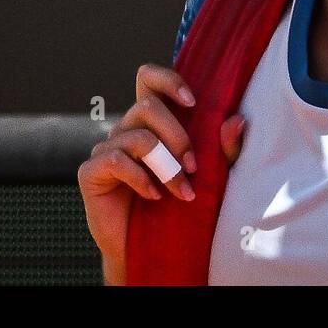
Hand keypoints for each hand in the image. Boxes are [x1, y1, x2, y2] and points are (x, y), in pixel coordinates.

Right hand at [77, 63, 245, 281]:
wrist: (149, 248)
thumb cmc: (179, 206)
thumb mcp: (211, 176)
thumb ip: (224, 149)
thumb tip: (237, 120)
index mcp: (152, 121)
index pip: (148, 79)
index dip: (167, 80)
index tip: (192, 101)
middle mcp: (127, 128)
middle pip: (146, 106)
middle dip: (177, 136)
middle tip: (193, 167)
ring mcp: (106, 148)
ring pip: (138, 137)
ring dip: (166, 166)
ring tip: (181, 191)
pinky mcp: (90, 171)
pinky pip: (116, 160)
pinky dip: (141, 179)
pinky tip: (154, 196)